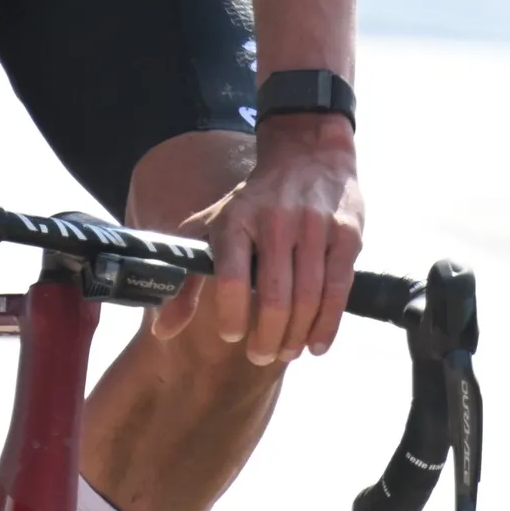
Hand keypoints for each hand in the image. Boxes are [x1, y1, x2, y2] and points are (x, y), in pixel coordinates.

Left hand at [153, 119, 360, 364]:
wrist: (307, 154)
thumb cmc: (253, 202)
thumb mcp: (211, 227)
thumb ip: (186, 279)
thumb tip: (163, 330)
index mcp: (235, 220)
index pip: (231, 278)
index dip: (232, 315)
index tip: (231, 336)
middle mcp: (275, 222)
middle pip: (274, 298)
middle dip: (266, 339)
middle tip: (259, 356)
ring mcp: (314, 227)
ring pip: (308, 299)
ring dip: (296, 337)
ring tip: (285, 352)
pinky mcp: (346, 235)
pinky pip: (338, 290)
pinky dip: (327, 325)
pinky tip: (316, 345)